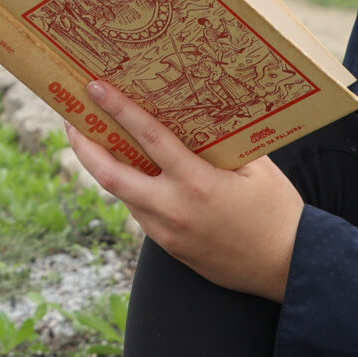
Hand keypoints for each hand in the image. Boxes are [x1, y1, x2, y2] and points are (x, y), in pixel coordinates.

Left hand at [65, 79, 304, 301]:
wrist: (287, 268)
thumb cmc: (277, 211)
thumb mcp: (257, 167)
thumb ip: (222, 144)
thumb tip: (196, 118)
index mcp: (197, 182)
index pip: (147, 137)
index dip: (118, 109)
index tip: (95, 88)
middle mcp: (174, 208)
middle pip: (110, 175)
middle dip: (84, 146)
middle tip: (70, 120)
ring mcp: (168, 232)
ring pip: (122, 195)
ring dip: (104, 168)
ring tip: (94, 140)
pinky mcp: (170, 248)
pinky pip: (141, 213)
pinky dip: (131, 189)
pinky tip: (132, 173)